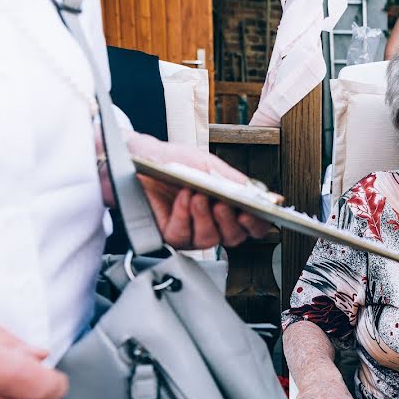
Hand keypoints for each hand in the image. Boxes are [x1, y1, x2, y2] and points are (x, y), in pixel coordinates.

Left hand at [124, 133, 269, 248]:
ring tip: (199, 196)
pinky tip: (183, 198)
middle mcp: (213, 223)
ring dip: (206, 217)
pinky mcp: (170, 236)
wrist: (141, 159)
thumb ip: (231, 178)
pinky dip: (184, 215)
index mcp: (229, 206)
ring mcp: (193, 232)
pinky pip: (183, 234)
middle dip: (231, 222)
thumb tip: (254, 191)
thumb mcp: (207, 164)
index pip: (252, 225)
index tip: (254, 212)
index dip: (257, 223)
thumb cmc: (174, 162)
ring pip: (210, 239)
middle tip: (226, 204)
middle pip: (234, 237)